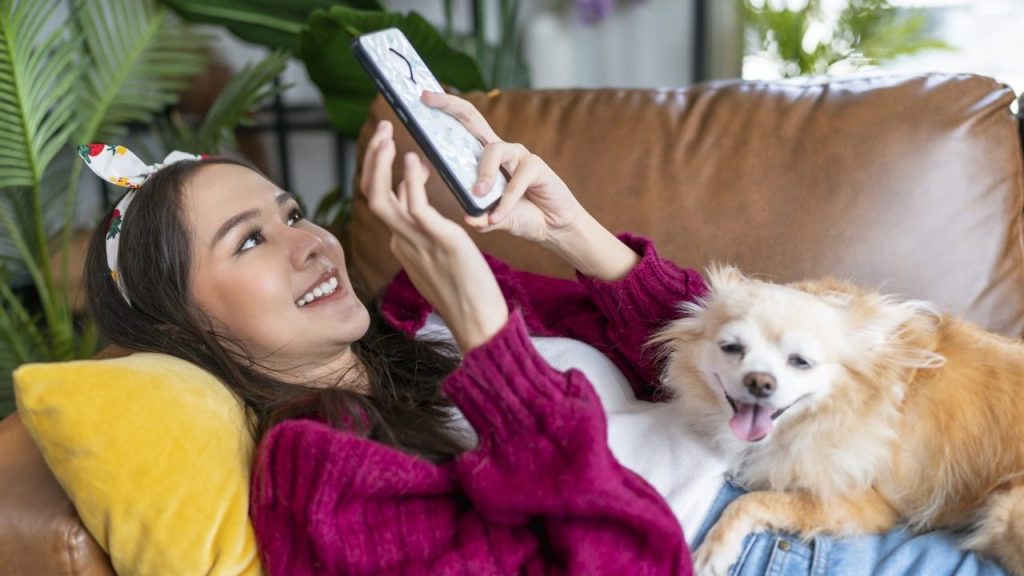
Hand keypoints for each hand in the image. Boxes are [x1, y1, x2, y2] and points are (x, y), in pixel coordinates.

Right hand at [360, 120, 508, 351]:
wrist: (478, 321)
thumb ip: (423, 229)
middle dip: (372, 160)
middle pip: (372, 195)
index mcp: (402, 244)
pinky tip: (414, 160)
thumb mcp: (436, 256)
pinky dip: (410, 180)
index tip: (387, 146)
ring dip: (381, 162)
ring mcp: (417, 242)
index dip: (380, 171)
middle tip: (381, 129)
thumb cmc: (465, 291)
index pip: (382, 201)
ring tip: (386, 135)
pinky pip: (415, 206)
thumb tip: (413, 199)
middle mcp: (402, 241)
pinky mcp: (439, 241)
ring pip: (382, 197)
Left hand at [421, 91, 583, 244]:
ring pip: (493, 151)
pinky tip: (499, 216)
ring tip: (478, 194)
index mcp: (484, 157)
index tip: (422, 97)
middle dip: (448, 105)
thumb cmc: (520, 215)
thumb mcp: (492, 218)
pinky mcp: (536, 166)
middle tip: (427, 99)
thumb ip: (480, 216)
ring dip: (483, 175)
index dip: (443, 110)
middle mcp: (500, 149)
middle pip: (471, 118)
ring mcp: (518, 155)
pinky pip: (516, 179)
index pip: (461, 126)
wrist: (552, 227)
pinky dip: (506, 202)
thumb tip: (469, 218)